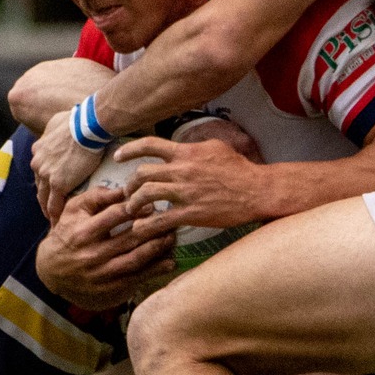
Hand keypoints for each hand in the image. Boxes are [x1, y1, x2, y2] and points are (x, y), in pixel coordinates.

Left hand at [34, 111, 104, 219]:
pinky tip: (58, 223)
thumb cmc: (78, 120)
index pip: (39, 170)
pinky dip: (55, 215)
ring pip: (43, 197)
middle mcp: (38, 163)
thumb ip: (53, 131)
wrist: (87, 126)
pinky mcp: (58, 184)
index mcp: (38, 150)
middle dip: (44, 198)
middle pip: (39, 186)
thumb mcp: (57, 121)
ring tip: (53, 220)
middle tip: (50, 209)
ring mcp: (46, 174)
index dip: (45, 181)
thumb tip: (58, 130)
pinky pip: (54, 204)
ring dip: (47, 209)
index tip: (50, 188)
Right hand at [36, 186, 175, 309]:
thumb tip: (125, 189)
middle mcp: (92, 254)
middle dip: (154, 228)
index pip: (115, 216)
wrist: (50, 270)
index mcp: (83, 231)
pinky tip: (169, 262)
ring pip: (135, 260)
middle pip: (129, 239)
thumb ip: (97, 196)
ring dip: (157, 249)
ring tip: (172, 238)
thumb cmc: (67, 233)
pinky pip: (135, 279)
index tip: (152, 205)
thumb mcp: (74, 210)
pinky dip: (154, 271)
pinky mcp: (108, 289)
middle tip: (171, 221)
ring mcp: (101, 274)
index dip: (137, 209)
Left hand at [117, 127, 268, 233]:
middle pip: (142, 173)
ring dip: (133, 203)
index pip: (149, 145)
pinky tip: (140, 229)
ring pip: (145, 195)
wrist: (257, 190)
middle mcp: (181, 171)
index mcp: (186, 153)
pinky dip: (145, 225)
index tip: (118, 156)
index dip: (129, 150)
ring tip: (132, 210)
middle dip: (129, 184)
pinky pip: (160, 220)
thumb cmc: (239, 169)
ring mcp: (184, 193)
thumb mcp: (215, 148)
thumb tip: (180, 146)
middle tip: (127, 192)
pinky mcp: (190, 213)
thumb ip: (193, 147)